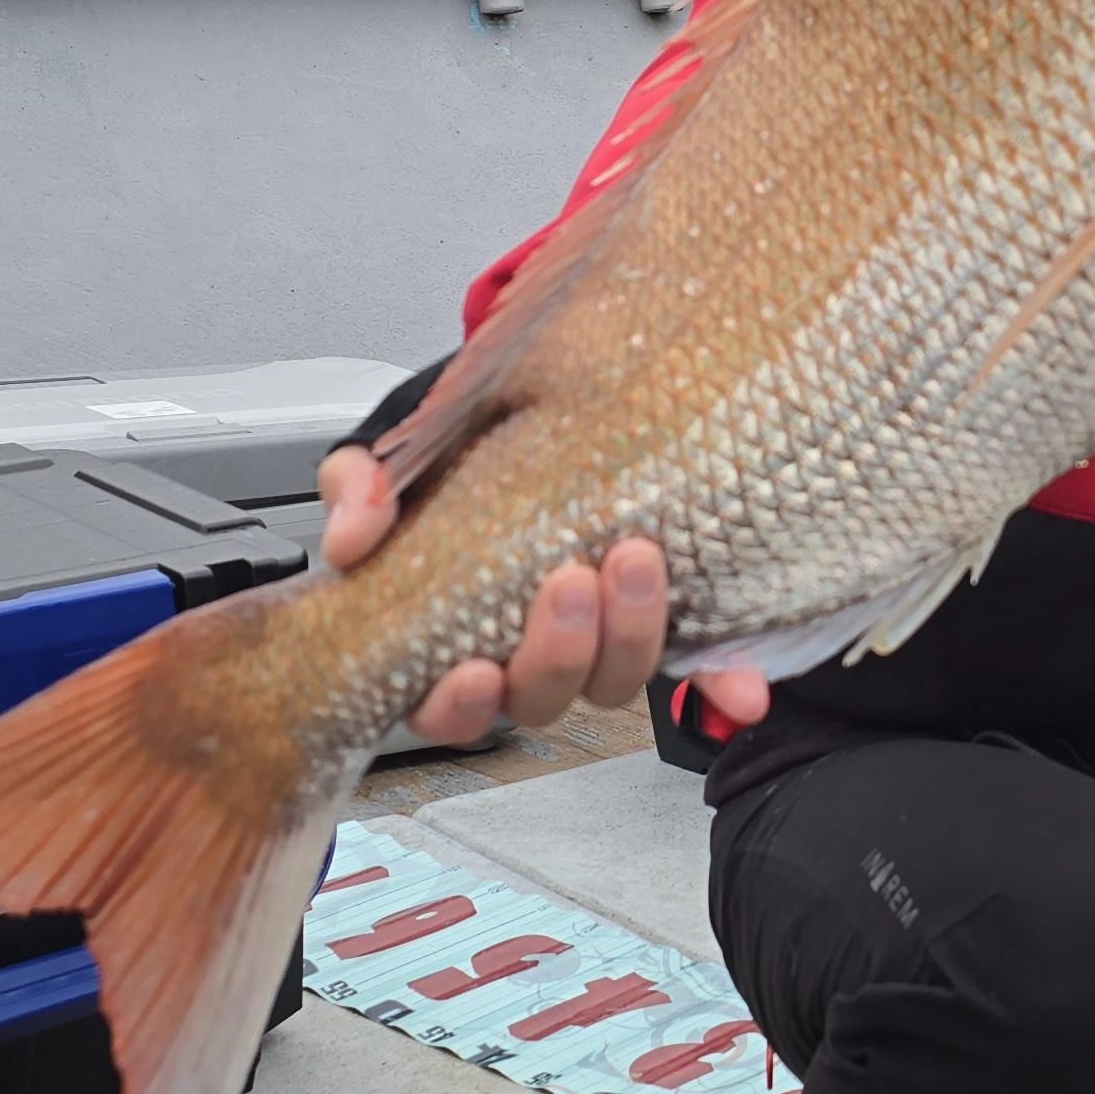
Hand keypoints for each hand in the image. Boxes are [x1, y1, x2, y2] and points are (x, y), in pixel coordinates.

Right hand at [315, 448, 756, 741]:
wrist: (535, 389)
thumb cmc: (459, 438)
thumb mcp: (399, 448)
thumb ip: (364, 487)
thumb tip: (351, 536)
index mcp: (450, 633)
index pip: (445, 704)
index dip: (460, 703)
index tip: (473, 667)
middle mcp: (525, 650)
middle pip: (539, 697)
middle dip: (558, 652)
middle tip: (570, 580)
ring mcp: (597, 636)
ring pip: (613, 683)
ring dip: (629, 639)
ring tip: (635, 561)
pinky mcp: (662, 614)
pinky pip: (698, 667)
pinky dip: (722, 682)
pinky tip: (743, 689)